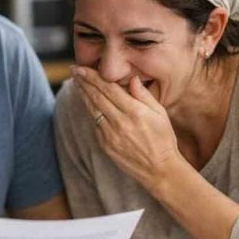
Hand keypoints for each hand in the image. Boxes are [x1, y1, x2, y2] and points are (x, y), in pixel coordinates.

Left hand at [73, 66, 180, 191]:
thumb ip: (143, 95)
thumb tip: (131, 78)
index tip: (81, 68)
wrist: (159, 170)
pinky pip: (95, 124)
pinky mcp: (105, 145)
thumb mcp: (160, 113)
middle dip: (84, 82)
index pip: (108, 88)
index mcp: (134, 112)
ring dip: (83, 95)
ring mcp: (110, 135)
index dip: (92, 76)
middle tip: (74, 70)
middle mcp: (119, 122)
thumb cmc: (163, 139)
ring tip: (77, 83)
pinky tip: (87, 102)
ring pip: (92, 110)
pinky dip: (90, 111)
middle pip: (96, 97)